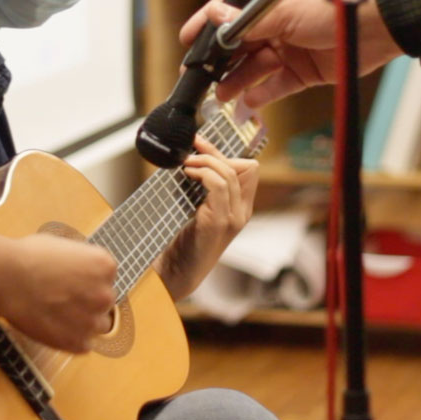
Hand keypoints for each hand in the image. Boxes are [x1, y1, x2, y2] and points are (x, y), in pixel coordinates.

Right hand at [0, 229, 116, 353]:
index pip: (105, 277)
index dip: (87, 279)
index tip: (71, 280)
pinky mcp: (78, 343)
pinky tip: (52, 326)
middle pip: (103, 301)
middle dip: (87, 300)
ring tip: (57, 315)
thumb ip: (79, 262)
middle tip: (63, 298)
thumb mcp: (63, 246)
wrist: (8, 280)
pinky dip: (70, 338)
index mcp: (105, 267)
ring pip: (96, 324)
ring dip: (82, 321)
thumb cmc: (29, 257)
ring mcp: (93, 321)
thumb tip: (77, 270)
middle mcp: (106, 294)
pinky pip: (82, 343)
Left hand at [154, 137, 258, 300]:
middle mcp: (241, 213)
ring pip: (230, 174)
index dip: (224, 153)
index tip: (200, 145)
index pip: (249, 169)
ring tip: (186, 163)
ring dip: (205, 161)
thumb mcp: (196, 208)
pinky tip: (187, 174)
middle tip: (190, 151)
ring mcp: (232, 219)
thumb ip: (201, 188)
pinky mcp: (217, 224)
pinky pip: (218, 187)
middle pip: (243, 167)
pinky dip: (203, 174)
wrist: (172, 274)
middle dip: (214, 152)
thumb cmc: (179, 240)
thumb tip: (189, 156)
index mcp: (240, 208)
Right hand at [179, 0, 402, 107]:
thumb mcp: (284, 12)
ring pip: (253, 68)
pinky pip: (276, 85)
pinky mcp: (304, 71)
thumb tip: (215, 18)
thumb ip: (248, 21)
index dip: (205, 26)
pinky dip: (261, 94)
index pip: (227, 12)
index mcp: (266, 3)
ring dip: (236, 82)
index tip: (186, 40)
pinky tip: (247, 102)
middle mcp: (275, 25)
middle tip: (197, 78)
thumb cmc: (332, 5)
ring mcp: (289, 48)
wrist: (377, 25)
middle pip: (237, 46)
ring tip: (221, 96)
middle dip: (217, 62)